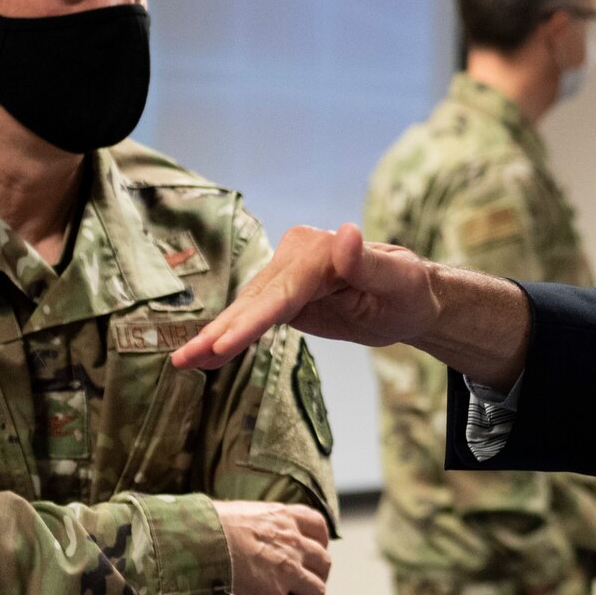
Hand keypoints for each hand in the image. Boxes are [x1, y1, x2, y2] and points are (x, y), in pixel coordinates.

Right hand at [173, 224, 437, 370]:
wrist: (411, 300)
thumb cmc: (410, 290)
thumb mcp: (400, 280)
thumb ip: (369, 262)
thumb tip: (345, 232)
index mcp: (318, 249)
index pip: (281, 292)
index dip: (251, 321)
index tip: (224, 344)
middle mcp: (295, 254)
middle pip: (255, 300)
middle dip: (221, 331)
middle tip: (185, 358)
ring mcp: (286, 274)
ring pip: (247, 308)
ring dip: (216, 336)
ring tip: (184, 361)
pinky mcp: (283, 294)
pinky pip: (253, 315)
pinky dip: (230, 334)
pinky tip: (206, 354)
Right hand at [215, 501, 331, 594]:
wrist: (200, 541)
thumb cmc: (209, 523)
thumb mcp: (238, 511)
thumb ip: (251, 520)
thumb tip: (237, 526)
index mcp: (283, 518)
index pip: (317, 525)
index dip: (320, 540)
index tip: (316, 549)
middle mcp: (292, 544)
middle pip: (323, 561)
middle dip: (320, 575)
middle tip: (310, 584)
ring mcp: (286, 572)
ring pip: (316, 592)